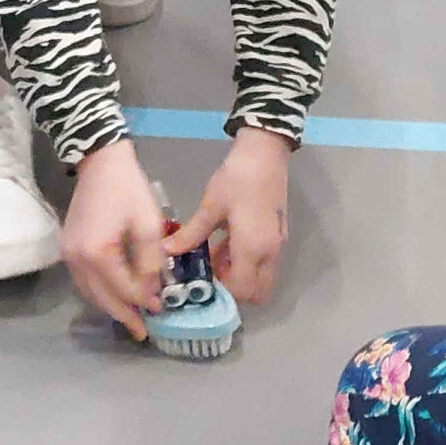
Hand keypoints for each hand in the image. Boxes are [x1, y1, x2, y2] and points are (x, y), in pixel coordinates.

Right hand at [64, 139, 163, 340]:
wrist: (100, 163)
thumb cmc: (128, 190)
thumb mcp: (148, 225)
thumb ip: (151, 262)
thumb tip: (153, 292)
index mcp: (98, 254)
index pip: (123, 290)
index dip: (144, 303)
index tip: (162, 310)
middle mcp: (77, 260)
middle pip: (101, 298)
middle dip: (124, 316)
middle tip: (142, 332)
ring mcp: (67, 255)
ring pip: (89, 293)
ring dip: (110, 307)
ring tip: (131, 318)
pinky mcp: (67, 249)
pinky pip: (83, 281)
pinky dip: (99, 293)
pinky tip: (114, 296)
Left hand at [172, 128, 290, 304]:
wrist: (266, 151)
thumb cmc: (237, 179)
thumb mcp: (210, 207)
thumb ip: (192, 234)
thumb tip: (167, 250)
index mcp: (253, 249)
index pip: (242, 291)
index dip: (222, 292)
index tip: (201, 280)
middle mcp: (270, 252)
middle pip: (259, 291)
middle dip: (236, 290)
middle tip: (211, 273)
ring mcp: (277, 244)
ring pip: (262, 277)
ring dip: (241, 274)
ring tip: (212, 256)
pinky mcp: (278, 234)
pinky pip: (264, 261)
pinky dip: (248, 261)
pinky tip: (225, 243)